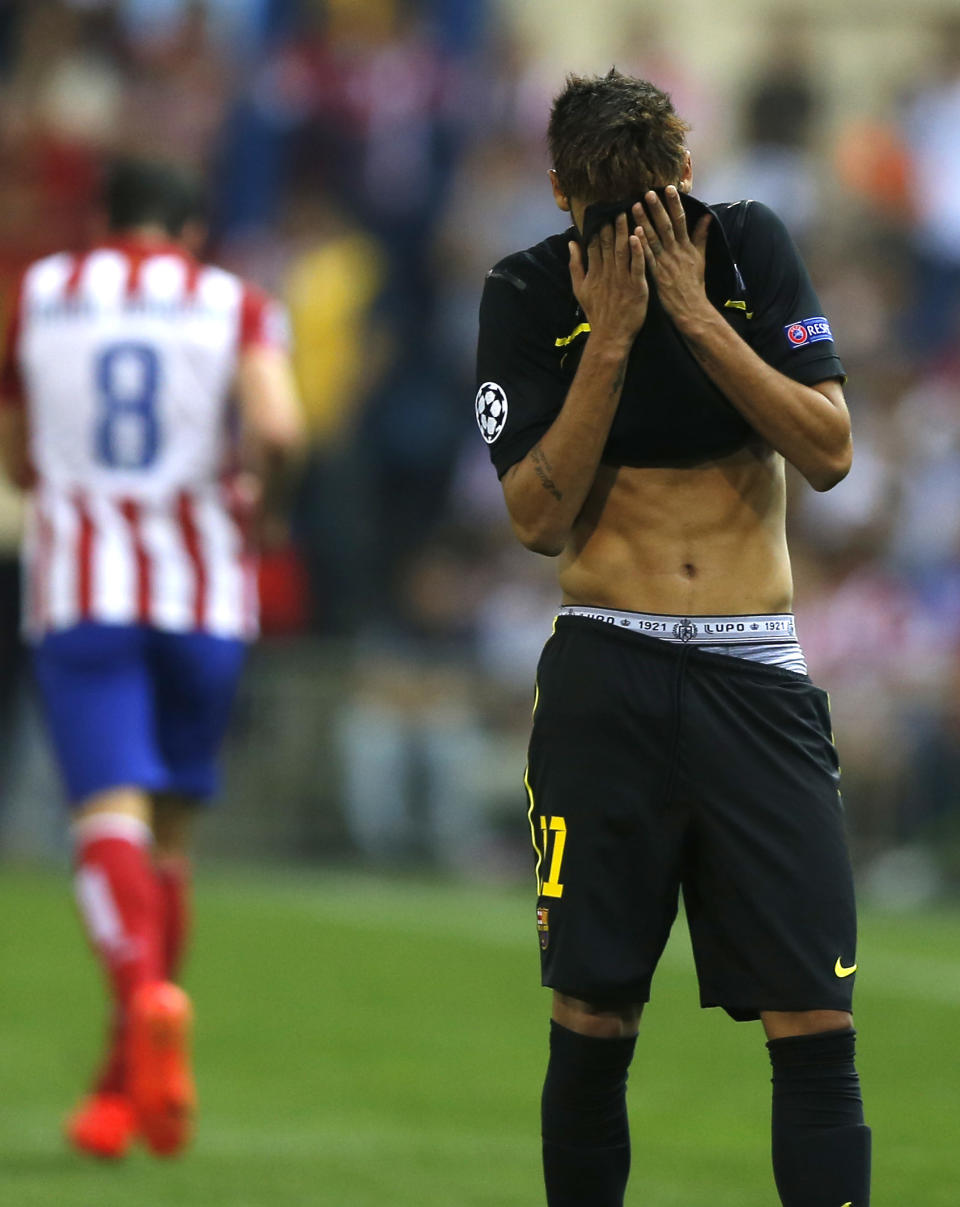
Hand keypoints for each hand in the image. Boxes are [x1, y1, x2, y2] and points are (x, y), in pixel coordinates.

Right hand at [568, 212, 647, 345]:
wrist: (610, 335)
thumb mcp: (580, 290)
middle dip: (612, 223)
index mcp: (594, 272)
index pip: (595, 245)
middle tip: (617, 204)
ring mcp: (622, 280)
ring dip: (625, 230)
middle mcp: (607, 273)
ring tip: (628, 211)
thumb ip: (575, 265)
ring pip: (623, 250)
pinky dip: (637, 250)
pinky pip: (637, 266)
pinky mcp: (636, 287)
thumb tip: (572, 244)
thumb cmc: (597, 313)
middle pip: (609, 244)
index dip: (598, 227)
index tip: (601, 210)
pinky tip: (639, 235)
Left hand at [634, 187, 711, 330]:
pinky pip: (648, 257)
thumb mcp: (701, 258)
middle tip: (648, 192)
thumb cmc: (695, 284)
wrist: (691, 308)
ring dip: (645, 222)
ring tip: (635, 206)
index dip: (674, 203)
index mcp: (687, 246)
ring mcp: (666, 263)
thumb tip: (706, 217)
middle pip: (666, 225)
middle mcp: (676, 252)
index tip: (668, 188)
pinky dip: (641, 245)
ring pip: (654, 238)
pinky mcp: (656, 275)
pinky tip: (633, 233)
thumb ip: (701, 236)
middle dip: (657, 208)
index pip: (681, 220)